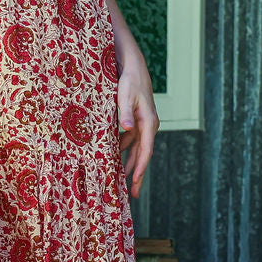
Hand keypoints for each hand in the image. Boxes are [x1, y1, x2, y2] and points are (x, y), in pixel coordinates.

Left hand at [117, 56, 158, 197]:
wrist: (133, 67)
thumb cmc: (129, 81)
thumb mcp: (124, 95)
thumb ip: (124, 112)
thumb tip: (126, 127)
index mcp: (148, 123)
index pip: (145, 150)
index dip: (139, 167)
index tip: (134, 182)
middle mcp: (147, 126)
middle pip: (142, 155)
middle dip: (136, 174)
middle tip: (132, 194)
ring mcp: (141, 125)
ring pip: (135, 150)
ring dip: (128, 165)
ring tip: (121, 182)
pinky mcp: (135, 122)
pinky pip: (129, 142)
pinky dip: (123, 152)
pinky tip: (113, 161)